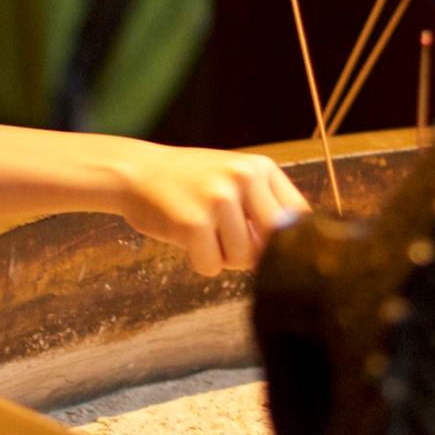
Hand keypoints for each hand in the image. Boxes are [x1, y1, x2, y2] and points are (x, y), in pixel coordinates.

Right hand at [117, 147, 306, 276]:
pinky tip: (185, 238)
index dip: (285, 240)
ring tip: (202, 232)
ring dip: (222, 257)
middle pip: (273, 244)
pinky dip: (199, 261)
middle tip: (227, 240)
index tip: (264, 244)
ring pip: (243, 259)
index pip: (299, 216)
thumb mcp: (232, 179)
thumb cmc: (187, 182)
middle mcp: (243, 178)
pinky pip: (211, 266)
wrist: (135, 171)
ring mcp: (218, 199)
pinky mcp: (193, 222)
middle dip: (253, 253)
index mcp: (260, 168)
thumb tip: (290, 255)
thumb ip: (262, 207)